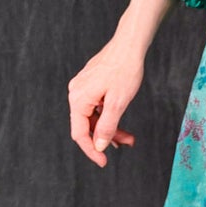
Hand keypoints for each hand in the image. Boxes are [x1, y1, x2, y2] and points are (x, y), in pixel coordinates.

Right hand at [68, 38, 142, 166]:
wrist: (129, 45)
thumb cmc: (125, 70)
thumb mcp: (118, 102)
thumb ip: (107, 126)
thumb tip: (98, 145)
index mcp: (79, 99)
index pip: (79, 133)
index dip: (91, 150)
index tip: (103, 162)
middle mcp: (76, 93)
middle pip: (87, 125)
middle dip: (106, 138)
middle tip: (127, 144)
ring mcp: (83, 88)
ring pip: (94, 116)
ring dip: (110, 128)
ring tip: (129, 137)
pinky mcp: (91, 83)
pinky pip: (97, 106)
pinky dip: (108, 115)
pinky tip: (120, 121)